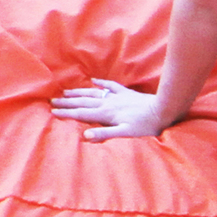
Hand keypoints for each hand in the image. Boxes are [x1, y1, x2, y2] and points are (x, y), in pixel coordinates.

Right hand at [49, 78, 168, 139]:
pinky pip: (109, 86)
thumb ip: (105, 134)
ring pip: (93, 93)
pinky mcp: (125, 93)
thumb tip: (85, 135)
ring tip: (66, 91)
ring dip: (78, 92)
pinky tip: (94, 81)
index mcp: (105, 114)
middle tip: (52, 101)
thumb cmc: (145, 125)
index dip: (67, 113)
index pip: (81, 114)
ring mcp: (116, 97)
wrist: (163, 109)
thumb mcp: (125, 133)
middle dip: (67, 102)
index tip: (53, 112)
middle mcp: (107, 103)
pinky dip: (100, 83)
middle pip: (83, 102)